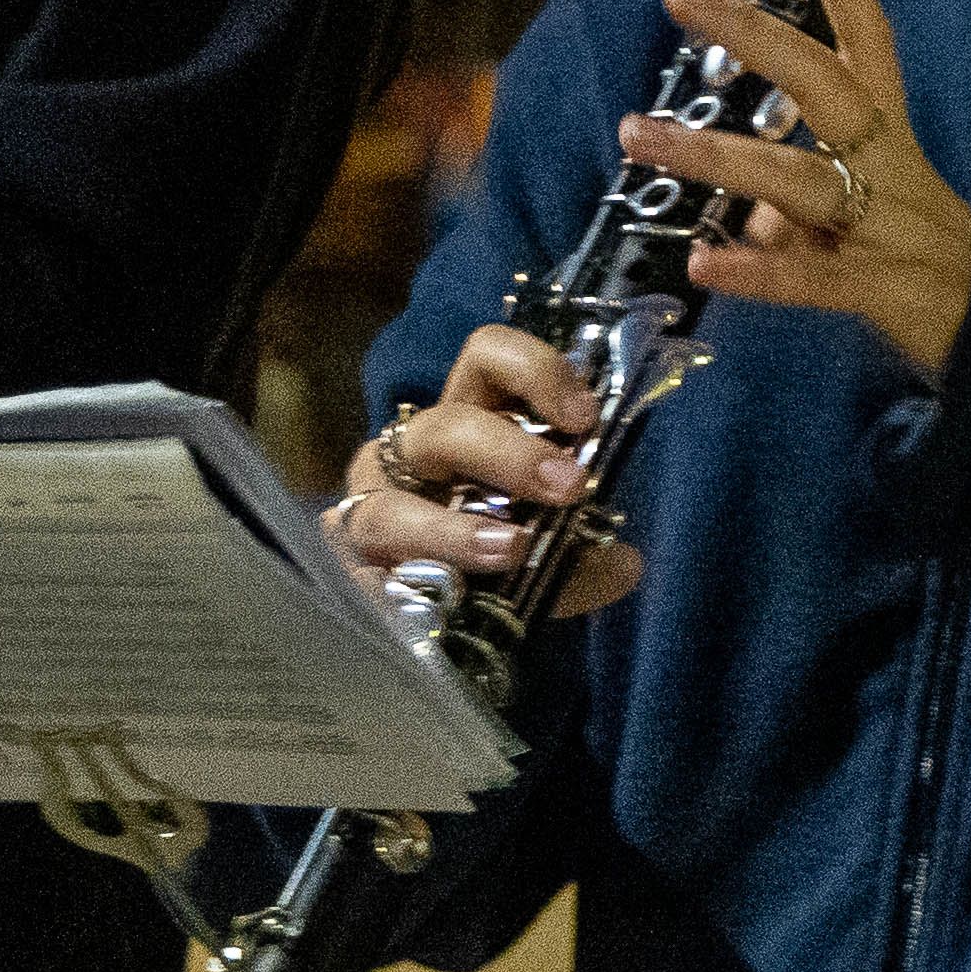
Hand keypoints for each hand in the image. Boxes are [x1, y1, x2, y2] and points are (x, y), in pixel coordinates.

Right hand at [323, 317, 645, 622]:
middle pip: (447, 428)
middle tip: (568, 486)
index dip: (535, 371)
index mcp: (470, 419)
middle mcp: (412, 453)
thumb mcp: (556, 546)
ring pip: (393, 509)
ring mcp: (370, 509)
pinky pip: (360, 579)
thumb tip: (624, 564)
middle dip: (510, 454)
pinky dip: (393, 591)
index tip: (583, 416)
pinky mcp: (346, 569)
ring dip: (453, 530)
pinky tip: (435, 605)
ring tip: (510, 550)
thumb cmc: (500, 551)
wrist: (439, 613)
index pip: (487, 357)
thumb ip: (587, 552)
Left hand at [618, 0, 970, 375]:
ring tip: (638, 135)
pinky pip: (818, 279)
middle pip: (825, 84)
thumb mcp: (865, 224)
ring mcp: (892, 228)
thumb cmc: (930, 276)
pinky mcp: (888, 292)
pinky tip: (704, 263)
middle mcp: (895, 170)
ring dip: (716, 154)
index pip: (871, 42)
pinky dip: (760, 271)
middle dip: (753, 34)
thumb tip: (737, 209)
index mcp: (894, 142)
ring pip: (801, 178)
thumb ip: (798, 209)